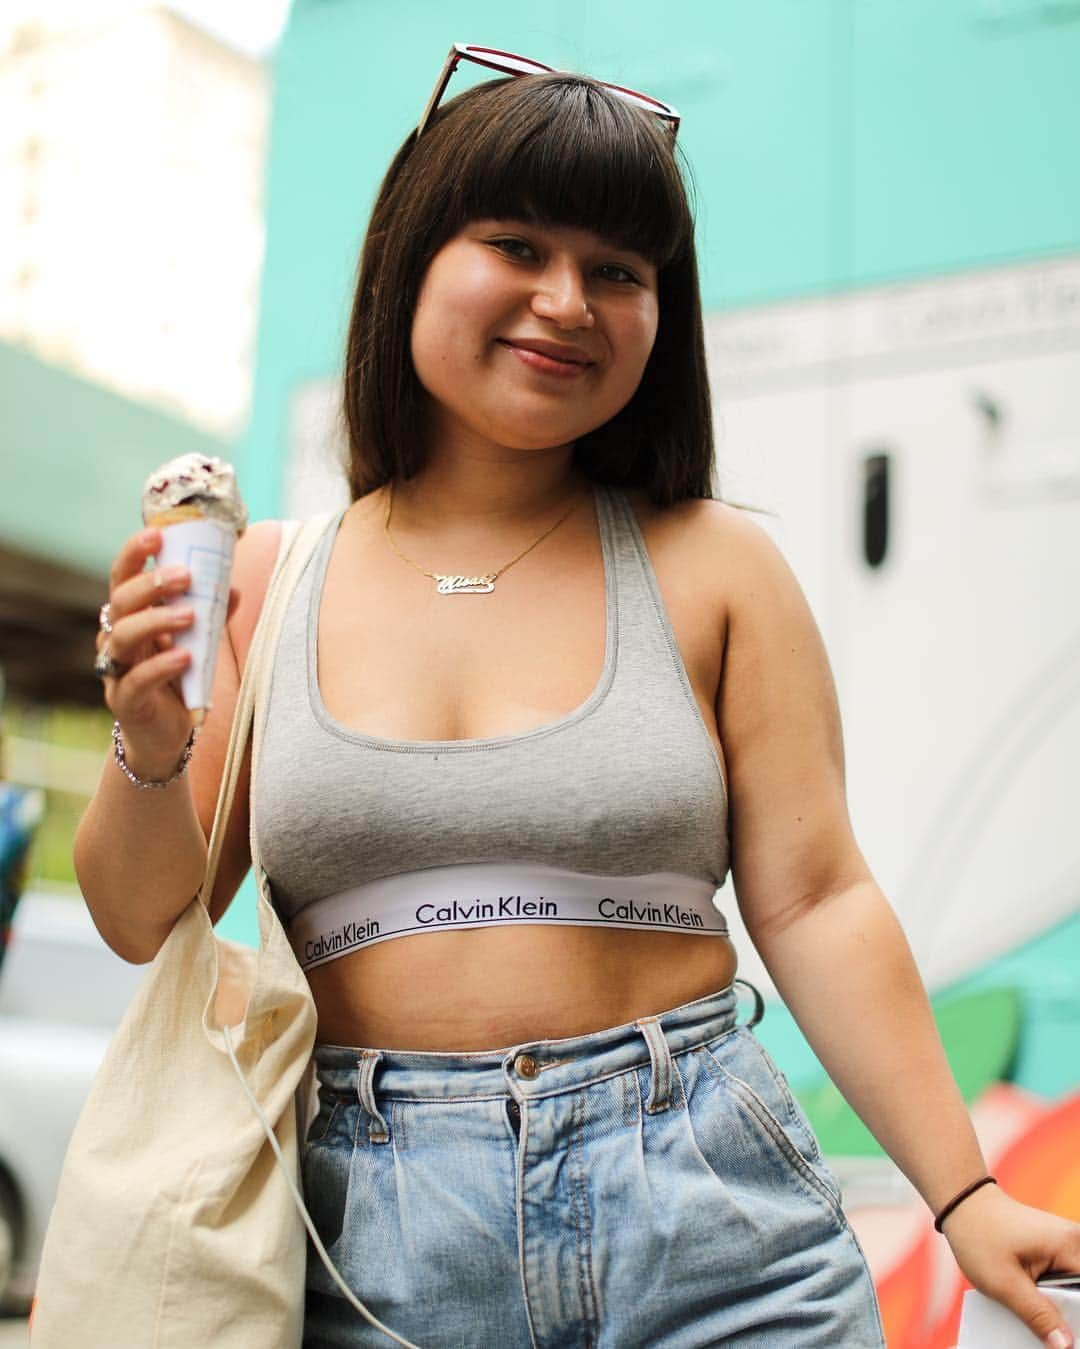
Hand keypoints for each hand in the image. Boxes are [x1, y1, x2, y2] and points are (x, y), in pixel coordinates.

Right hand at [99, 528, 237, 774]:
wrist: (164, 734)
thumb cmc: (176, 677)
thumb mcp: (195, 640)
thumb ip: (209, 615)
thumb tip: (234, 588)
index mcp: (129, 616)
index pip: (122, 576)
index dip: (134, 554)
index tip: (158, 535)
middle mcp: (115, 638)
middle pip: (121, 602)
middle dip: (151, 584)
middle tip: (184, 575)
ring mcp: (115, 670)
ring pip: (124, 637)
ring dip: (158, 620)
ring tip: (191, 615)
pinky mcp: (125, 701)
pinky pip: (137, 680)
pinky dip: (161, 665)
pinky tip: (185, 656)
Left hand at [942, 1181, 1079, 1346]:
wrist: (963, 1205)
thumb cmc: (978, 1236)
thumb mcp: (1005, 1284)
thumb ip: (1039, 1316)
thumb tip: (1065, 1346)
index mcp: (1071, 1246)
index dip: (1078, 1320)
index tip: (1066, 1336)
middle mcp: (1075, 1242)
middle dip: (1069, 1314)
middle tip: (1048, 1331)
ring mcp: (1067, 1244)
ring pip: (1074, 1290)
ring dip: (1061, 1307)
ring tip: (1035, 1312)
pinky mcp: (1057, 1250)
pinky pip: (1065, 1281)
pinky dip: (1053, 1296)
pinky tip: (1034, 1302)